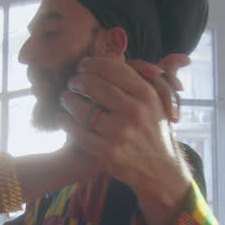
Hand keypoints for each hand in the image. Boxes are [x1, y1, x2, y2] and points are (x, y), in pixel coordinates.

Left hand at [58, 56, 193, 224]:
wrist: (161, 170)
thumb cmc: (157, 132)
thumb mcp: (162, 103)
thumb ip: (154, 77)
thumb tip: (161, 54)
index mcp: (147, 95)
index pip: (115, 69)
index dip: (94, 64)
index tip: (83, 64)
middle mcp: (135, 112)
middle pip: (96, 86)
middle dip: (79, 80)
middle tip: (72, 81)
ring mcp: (120, 133)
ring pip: (84, 109)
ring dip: (69, 100)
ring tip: (65, 97)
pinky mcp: (108, 153)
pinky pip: (79, 133)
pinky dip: (67, 123)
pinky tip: (62, 118)